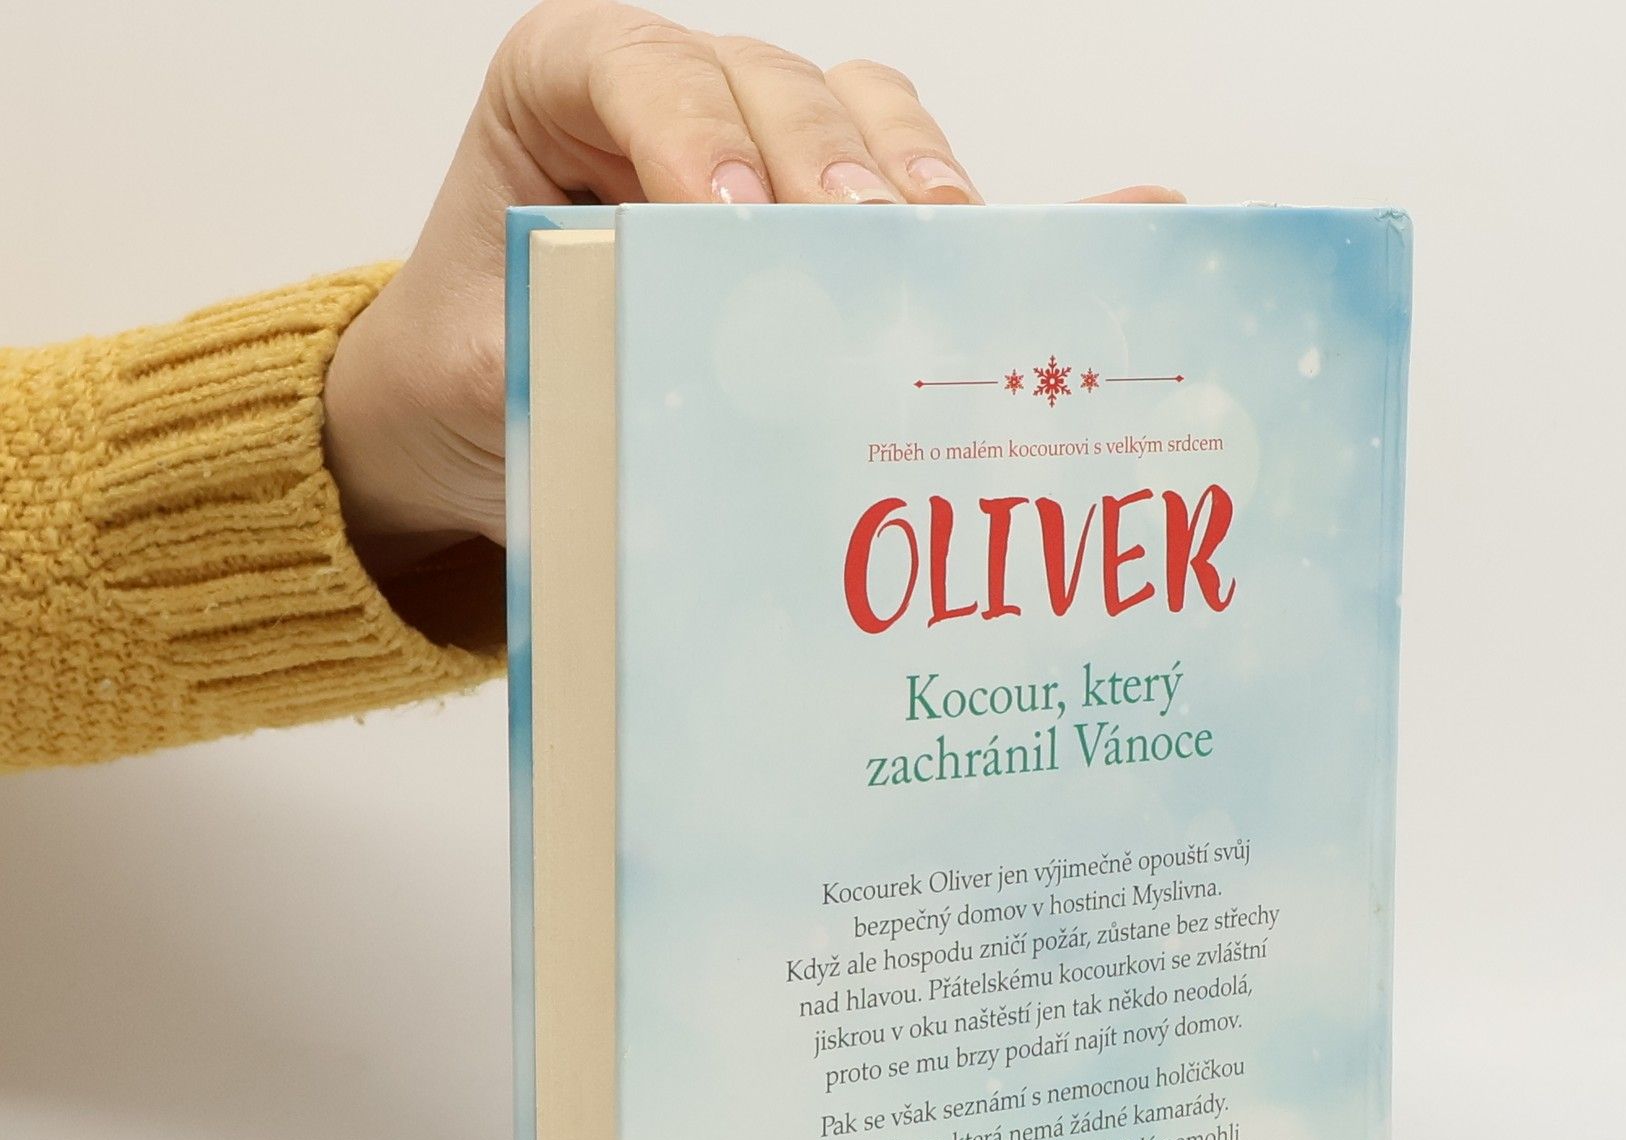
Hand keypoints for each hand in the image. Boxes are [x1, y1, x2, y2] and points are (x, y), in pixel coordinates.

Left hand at [322, 0, 1181, 569]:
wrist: (477, 420)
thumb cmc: (472, 371)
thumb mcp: (488, 369)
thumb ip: (562, 347)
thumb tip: (665, 364)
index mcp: (560, 88)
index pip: (637, 68)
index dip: (693, 127)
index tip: (727, 218)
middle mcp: (673, 96)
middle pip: (772, 87)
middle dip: (824, 162)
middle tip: (863, 240)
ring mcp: (761, 146)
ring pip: (857, 115)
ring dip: (906, 179)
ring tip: (940, 244)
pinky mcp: (818, 214)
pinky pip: (900, 182)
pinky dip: (945, 221)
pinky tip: (988, 261)